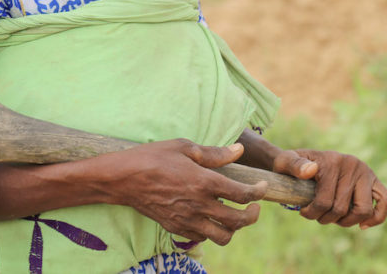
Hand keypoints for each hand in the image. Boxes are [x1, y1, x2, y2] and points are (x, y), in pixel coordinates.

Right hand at [103, 139, 267, 245]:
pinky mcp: (176, 228)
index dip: (259, 191)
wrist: (123, 179)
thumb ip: (215, 153)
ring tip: (234, 216)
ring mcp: (187, 220)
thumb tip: (238, 150)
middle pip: (238, 221)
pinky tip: (209, 218)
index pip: (243, 194)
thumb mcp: (184, 147)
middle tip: (254, 206)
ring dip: (234, 228)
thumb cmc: (153, 157)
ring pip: (222, 236)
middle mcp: (199, 205)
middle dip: (253, 215)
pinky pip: (202, 238)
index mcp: (204, 182)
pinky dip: (212, 231)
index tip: (263, 186)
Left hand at [272, 149, 386, 228]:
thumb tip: (311, 170)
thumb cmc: (293, 165)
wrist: (304, 159)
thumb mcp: (285, 161)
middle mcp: (353, 165)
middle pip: (342, 209)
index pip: (325, 201)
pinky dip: (377, 217)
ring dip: (347, 221)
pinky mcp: (375, 180)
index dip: (312, 213)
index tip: (303, 212)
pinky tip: (362, 225)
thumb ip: (293, 164)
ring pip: (363, 210)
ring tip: (334, 218)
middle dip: (326, 219)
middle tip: (317, 215)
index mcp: (332, 160)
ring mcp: (366, 172)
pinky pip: (386, 201)